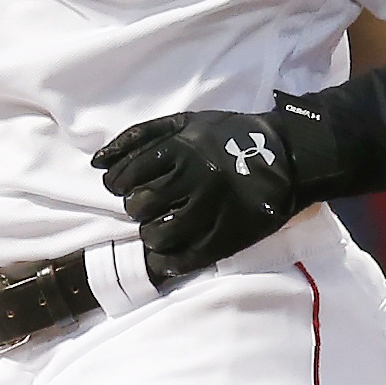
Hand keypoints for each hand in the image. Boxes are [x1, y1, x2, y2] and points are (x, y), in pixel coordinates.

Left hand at [92, 108, 299, 284]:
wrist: (288, 157)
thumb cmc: (230, 137)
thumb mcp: (187, 122)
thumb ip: (139, 136)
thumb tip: (97, 162)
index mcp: (182, 149)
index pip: (127, 175)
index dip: (118, 184)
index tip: (125, 187)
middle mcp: (194, 179)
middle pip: (140, 206)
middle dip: (136, 208)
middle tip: (147, 206)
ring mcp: (211, 210)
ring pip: (158, 235)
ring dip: (150, 235)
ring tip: (159, 228)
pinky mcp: (227, 237)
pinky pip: (185, 259)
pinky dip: (166, 262)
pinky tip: (165, 256)